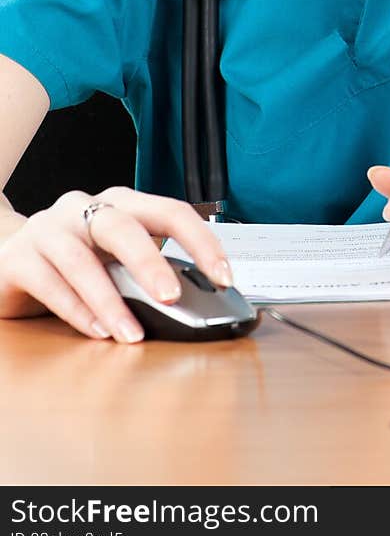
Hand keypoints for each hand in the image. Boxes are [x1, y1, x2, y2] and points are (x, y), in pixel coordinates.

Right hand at [0, 186, 232, 342]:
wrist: (8, 260)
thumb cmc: (73, 261)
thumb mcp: (114, 260)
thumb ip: (145, 272)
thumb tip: (195, 304)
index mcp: (120, 203)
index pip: (170, 210)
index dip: (201, 241)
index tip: (223, 276)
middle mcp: (84, 208)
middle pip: (122, 226)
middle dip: (150, 263)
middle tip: (171, 298)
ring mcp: (48, 230)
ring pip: (81, 260)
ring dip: (110, 300)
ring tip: (131, 333)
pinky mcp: (17, 258)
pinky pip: (49, 283)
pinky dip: (76, 311)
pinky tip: (96, 331)